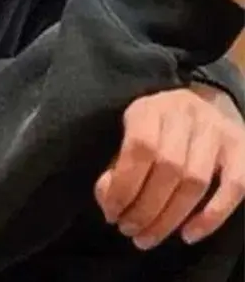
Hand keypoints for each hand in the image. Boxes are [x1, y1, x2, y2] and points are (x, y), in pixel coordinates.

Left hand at [94, 87, 244, 250]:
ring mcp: (217, 131)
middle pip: (168, 168)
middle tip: (130, 231)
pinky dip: (211, 217)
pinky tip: (188, 235)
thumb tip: (108, 197)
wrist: (206, 102)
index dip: (124, 186)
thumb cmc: (160, 127)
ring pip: (195, 182)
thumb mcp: (131, 132)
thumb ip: (118, 164)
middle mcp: (186, 114)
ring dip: (170, 218)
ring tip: (149, 237)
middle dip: (145, 209)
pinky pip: (233, 188)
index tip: (112, 213)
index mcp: (151, 108)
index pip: (140, 148)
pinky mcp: (241, 149)